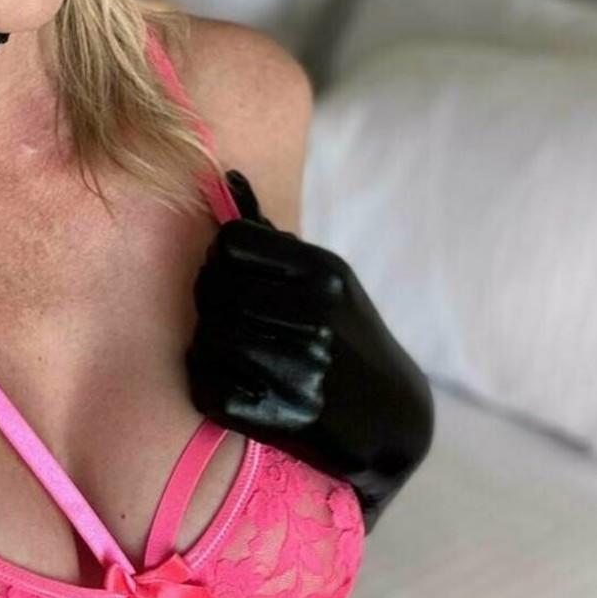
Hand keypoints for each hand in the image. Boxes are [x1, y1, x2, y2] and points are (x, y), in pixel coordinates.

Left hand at [185, 169, 434, 533]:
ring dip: (209, 343)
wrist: (392, 420)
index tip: (233, 274)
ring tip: (235, 349)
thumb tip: (226, 177)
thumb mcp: (326, 277)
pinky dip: (210, 382)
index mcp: (325, 272)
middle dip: (212, 301)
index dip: (221, 258)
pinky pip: (206, 384)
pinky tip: (236, 381)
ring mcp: (300, 369)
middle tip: (231, 315)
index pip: (230, 244)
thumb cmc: (348, 334)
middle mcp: (315, 316)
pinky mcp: (283, 417)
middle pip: (211, 288)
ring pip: (204, 336)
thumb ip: (271, 236)